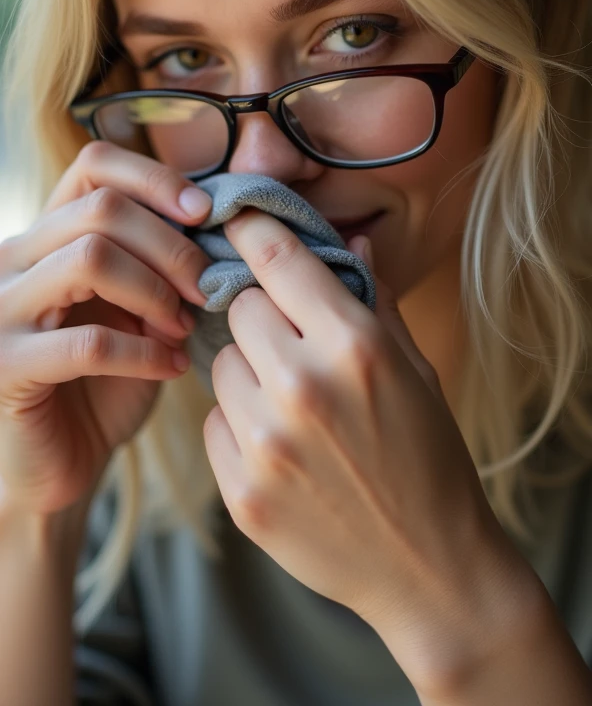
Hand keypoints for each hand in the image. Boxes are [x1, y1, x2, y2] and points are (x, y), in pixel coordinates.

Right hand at [0, 141, 211, 516]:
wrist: (58, 462)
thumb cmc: (106, 382)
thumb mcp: (137, 309)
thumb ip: (159, 265)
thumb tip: (218, 225)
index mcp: (47, 236)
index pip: (93, 165)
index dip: (155, 178)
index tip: (204, 214)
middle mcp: (13, 260)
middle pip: (102, 207)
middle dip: (171, 245)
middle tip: (207, 286)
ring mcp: (1, 311)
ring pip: (90, 257)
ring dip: (156, 291)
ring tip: (185, 325)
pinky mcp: (6, 367)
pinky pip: (88, 343)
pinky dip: (144, 352)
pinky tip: (171, 367)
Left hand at [202, 208, 538, 695]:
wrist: (429, 565)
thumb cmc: (430, 455)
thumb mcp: (415, 369)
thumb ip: (374, 300)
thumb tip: (346, 241)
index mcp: (354, 346)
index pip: (278, 259)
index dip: (252, 230)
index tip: (238, 220)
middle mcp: (302, 387)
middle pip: (238, 309)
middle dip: (261, 317)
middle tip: (290, 344)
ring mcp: (265, 445)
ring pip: (220, 366)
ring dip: (247, 373)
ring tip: (290, 406)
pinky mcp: (240, 493)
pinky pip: (213, 425)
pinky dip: (238, 428)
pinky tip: (281, 450)